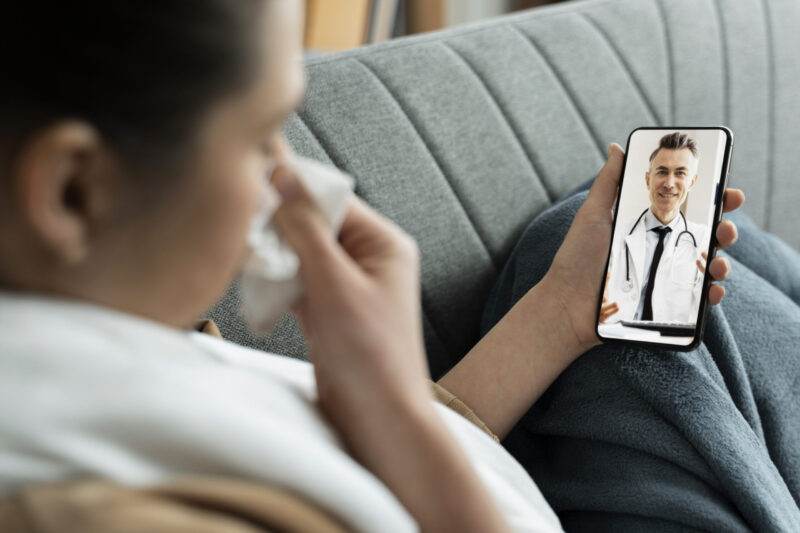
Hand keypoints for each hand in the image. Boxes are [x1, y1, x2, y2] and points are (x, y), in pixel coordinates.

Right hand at [270, 166, 429, 427]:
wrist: (379, 419)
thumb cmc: (371, 355)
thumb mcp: (334, 284)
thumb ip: (306, 230)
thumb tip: (284, 175)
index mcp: (383, 244)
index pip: (331, 199)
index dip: (292, 192)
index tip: (251, 187)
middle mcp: (368, 259)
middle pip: (313, 225)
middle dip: (279, 231)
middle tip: (244, 235)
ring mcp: (347, 285)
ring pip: (300, 255)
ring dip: (275, 260)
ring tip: (251, 267)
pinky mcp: (329, 309)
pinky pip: (297, 283)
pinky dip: (277, 286)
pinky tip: (259, 291)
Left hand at [541, 144, 744, 351]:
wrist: (565, 304)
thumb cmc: (576, 259)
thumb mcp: (593, 215)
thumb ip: (608, 182)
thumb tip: (617, 146)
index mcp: (649, 228)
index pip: (688, 211)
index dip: (714, 201)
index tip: (728, 192)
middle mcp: (661, 251)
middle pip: (706, 238)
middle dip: (726, 229)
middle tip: (726, 227)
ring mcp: (664, 279)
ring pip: (706, 269)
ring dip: (722, 263)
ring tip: (717, 262)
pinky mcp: (664, 306)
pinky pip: (695, 302)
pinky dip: (710, 296)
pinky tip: (711, 291)